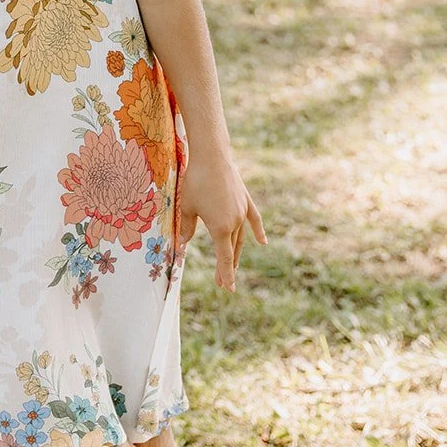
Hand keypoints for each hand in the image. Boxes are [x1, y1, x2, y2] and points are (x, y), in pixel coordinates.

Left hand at [177, 149, 266, 292]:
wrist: (212, 157)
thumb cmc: (196, 182)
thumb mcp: (187, 207)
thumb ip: (187, 228)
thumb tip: (183, 244)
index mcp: (220, 228)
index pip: (224, 258)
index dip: (225, 274)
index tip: (227, 288)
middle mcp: (235, 222)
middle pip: (232, 250)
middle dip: (227, 267)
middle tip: (222, 283)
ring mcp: (242, 211)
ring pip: (241, 236)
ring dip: (237, 252)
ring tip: (234, 265)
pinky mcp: (245, 200)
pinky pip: (254, 220)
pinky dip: (258, 231)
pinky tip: (262, 242)